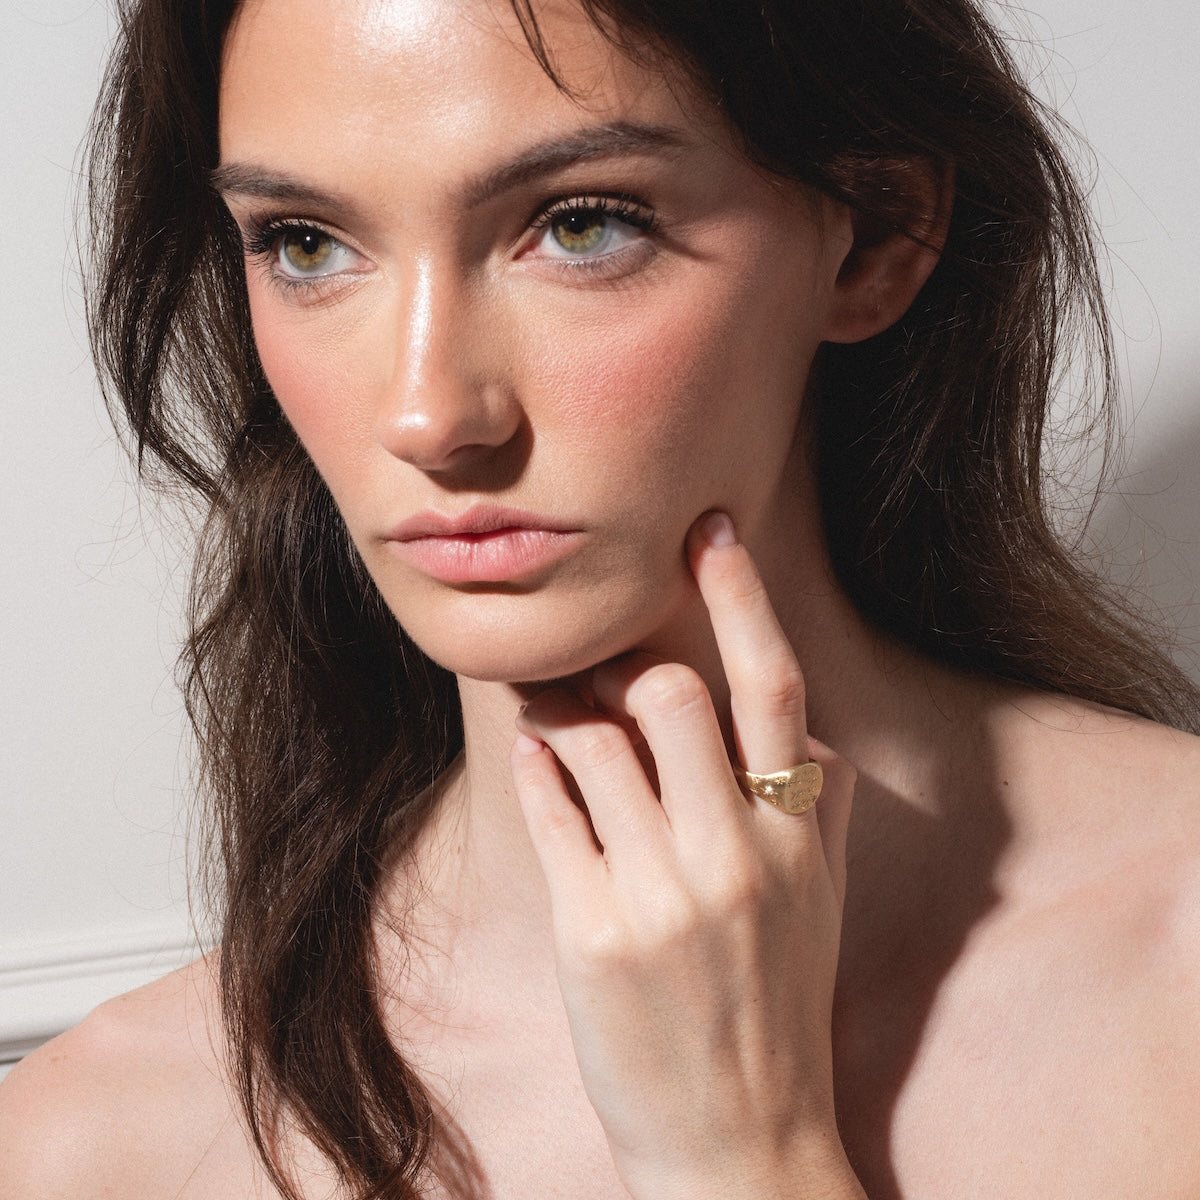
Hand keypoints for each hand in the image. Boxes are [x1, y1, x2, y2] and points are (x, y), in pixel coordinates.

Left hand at [511, 512, 861, 1199]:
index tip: (708, 531)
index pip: (774, 687)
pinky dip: (537, 763)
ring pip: (594, 739)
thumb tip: (803, 729)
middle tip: (592, 658)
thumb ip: (822, 808)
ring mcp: (659, 895)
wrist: (742, 1142)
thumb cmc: (778, 1007)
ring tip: (550, 700)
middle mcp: (734, 855)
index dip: (742, 596)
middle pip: (667, 692)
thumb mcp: (823, 904)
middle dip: (620, 659)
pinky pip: (550, 807)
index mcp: (798, 838)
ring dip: (561, 701)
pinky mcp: (591, 931)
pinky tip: (536, 754)